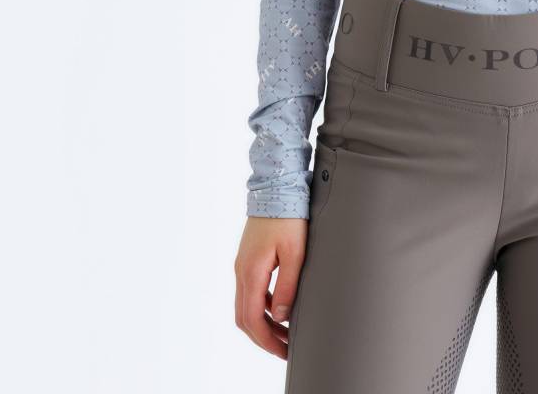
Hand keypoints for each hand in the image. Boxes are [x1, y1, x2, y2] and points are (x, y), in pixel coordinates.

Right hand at [234, 215, 308, 358]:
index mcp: (251, 272)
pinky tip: (278, 308)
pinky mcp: (248, 258)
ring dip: (263, 323)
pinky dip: (261, 306)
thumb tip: (280, 316)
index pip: (252, 319)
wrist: (277, 186)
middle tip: (285, 349)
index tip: (283, 352)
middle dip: (263, 337)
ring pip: (246, 305)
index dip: (266, 340)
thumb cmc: (289, 216)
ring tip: (285, 333)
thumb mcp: (295, 252)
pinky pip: (250, 291)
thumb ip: (287, 286)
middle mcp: (242, 271)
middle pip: (244, 317)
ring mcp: (243, 264)